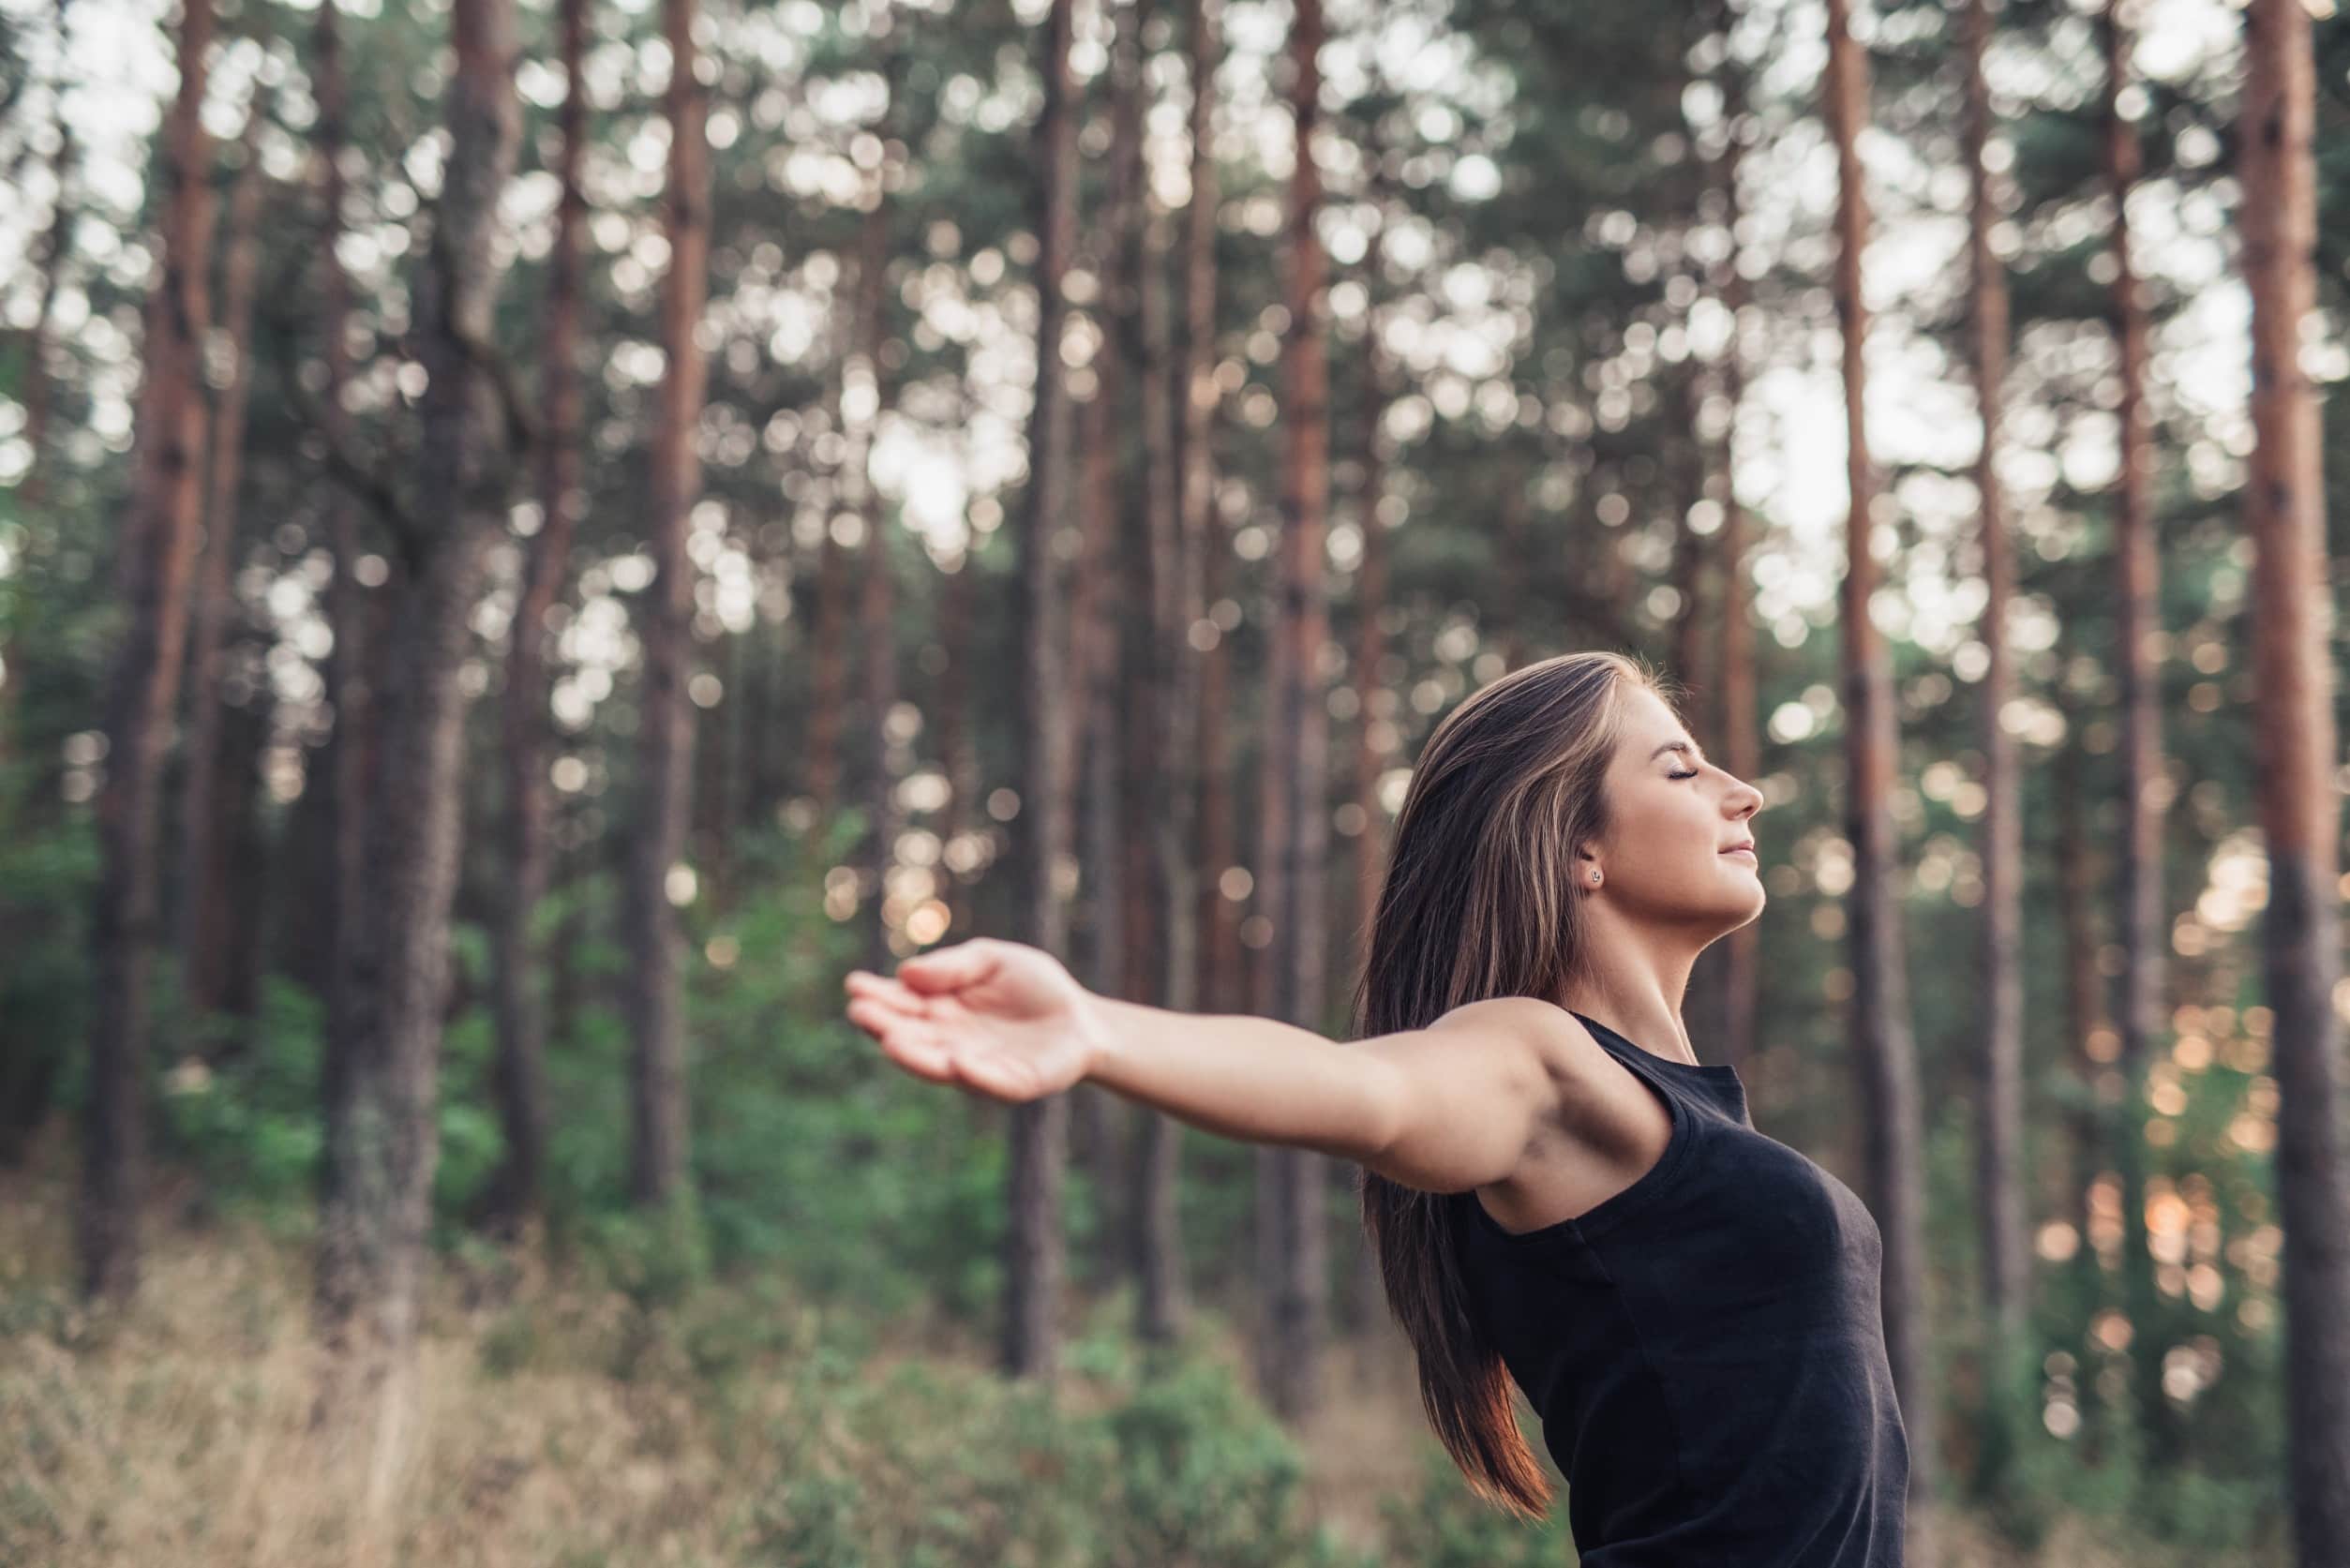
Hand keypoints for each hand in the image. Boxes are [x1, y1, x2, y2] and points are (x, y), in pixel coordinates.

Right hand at [844, 937, 1103, 1103]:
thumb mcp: (991, 959)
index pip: (902, 1006)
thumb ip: (953, 966)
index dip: (878, 997)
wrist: (1082, 1017)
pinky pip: (992, 1083)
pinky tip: (959, 1062)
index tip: (855, 985)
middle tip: (861, 1013)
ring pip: (941, 1066)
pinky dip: (976, 1075)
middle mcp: (951, 1044)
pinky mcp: (1015, 1084)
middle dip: (885, 1026)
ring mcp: (979, 1068)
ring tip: (892, 1040)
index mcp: (941, 1012)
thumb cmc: (1032, 986)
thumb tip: (907, 973)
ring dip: (916, 1056)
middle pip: (912, 1038)